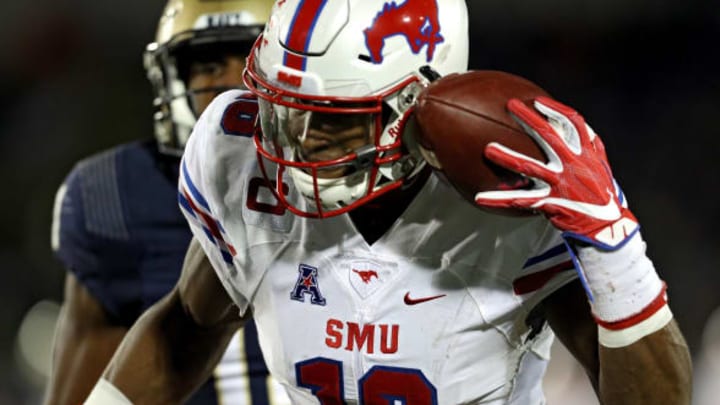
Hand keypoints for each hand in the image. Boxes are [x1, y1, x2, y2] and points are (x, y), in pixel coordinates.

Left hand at [474, 96, 637, 249]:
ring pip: (531, 168)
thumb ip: (589, 145)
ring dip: (508, 157)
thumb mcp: (600, 164)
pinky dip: (499, 200)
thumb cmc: (601, 192)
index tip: (538, 101)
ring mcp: (561, 184)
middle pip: (549, 136)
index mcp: (586, 153)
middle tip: (510, 105)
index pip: (574, 123)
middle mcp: (573, 164)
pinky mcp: (550, 203)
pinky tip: (480, 198)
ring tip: (487, 149)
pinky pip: (520, 201)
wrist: (607, 225)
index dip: (556, 110)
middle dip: (529, 119)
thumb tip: (578, 126)